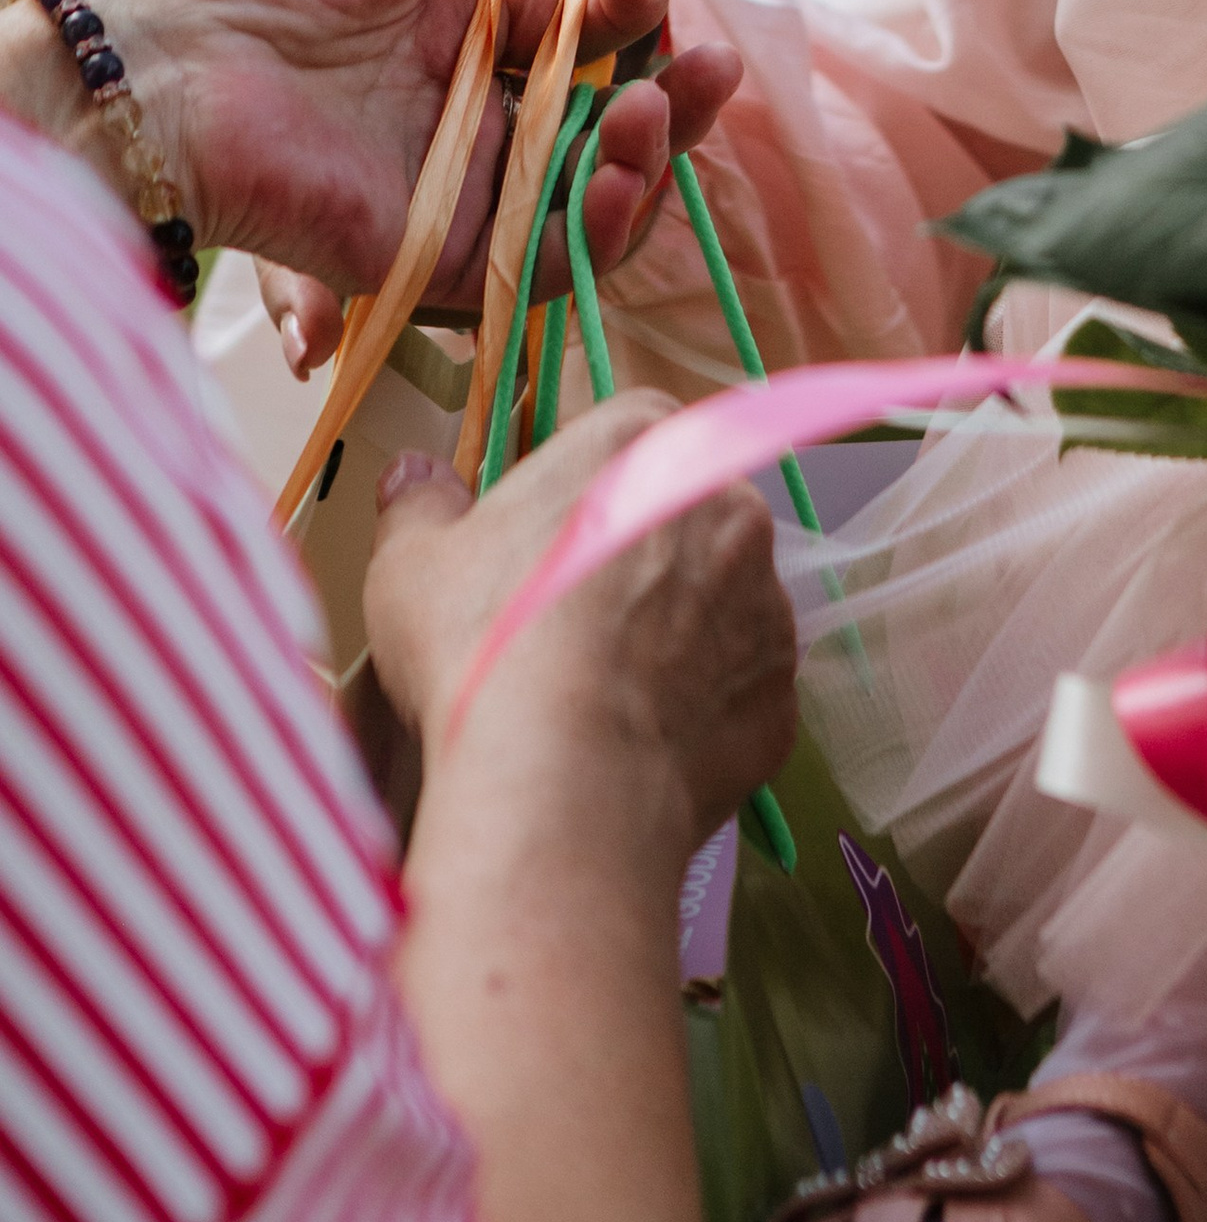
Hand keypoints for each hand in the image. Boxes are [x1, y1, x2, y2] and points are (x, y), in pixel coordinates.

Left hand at [63, 0, 738, 364]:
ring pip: (590, 185)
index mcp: (447, 17)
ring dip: (652, 148)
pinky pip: (543, 257)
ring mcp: (454, 181)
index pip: (571, 21)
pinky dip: (603, 224)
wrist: (147, 64)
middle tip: (691, 43)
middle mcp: (460, 102)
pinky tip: (627, 167)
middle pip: (600, 106)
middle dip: (664, 73)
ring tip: (662, 101)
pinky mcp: (436, 251)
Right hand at [368, 395, 797, 854]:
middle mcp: (727, 504)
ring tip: (600, 696)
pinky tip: (636, 744)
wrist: (561, 781)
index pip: (626, 439)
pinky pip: (738, 691)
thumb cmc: (484, 649)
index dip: (582, 494)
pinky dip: (698, 712)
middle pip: (682, 519)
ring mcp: (766, 600)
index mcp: (641, 443)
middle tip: (568, 627)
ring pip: (720, 605)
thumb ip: (421, 506)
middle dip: (638, 563)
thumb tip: (416, 477)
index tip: (543, 546)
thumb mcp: (411, 567)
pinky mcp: (781, 691)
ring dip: (676, 635)